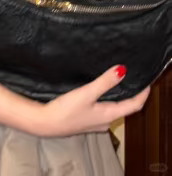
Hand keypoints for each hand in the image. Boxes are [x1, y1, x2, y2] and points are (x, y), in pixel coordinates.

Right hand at [32, 66, 149, 136]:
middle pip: (124, 108)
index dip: (142, 94)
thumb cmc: (66, 110)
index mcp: (109, 115)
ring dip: (116, 97)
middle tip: (132, 80)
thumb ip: (105, 82)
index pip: (133, 106)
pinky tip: (97, 93)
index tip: (147, 82)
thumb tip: (123, 70)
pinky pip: (101, 109)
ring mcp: (94, 122)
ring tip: (117, 82)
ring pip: (112, 109)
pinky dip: (105, 100)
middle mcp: (104, 121)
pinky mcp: (84, 120)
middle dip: (129, 95)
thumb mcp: (87, 93)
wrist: (45, 123)